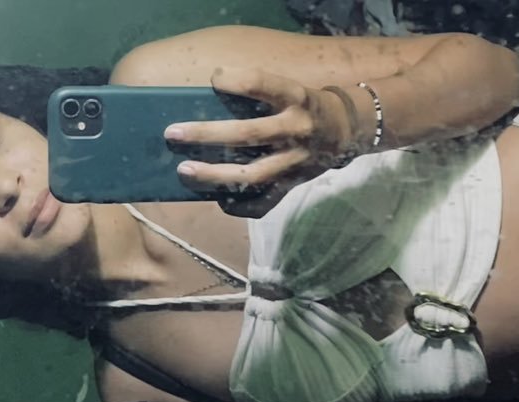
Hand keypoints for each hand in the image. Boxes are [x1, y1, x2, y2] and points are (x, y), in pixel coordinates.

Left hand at [165, 67, 357, 217]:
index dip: (237, 80)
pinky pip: (264, 203)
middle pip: (247, 134)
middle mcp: (296, 128)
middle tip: (173, 133)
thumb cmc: (302, 104)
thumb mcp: (288, 88)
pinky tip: (216, 199)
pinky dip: (238, 205)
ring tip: (184, 170)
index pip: (262, 84)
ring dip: (213, 174)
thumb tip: (205, 98)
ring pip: (251, 174)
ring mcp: (295, 161)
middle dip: (206, 134)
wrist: (346, 130)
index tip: (215, 78)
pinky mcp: (293, 185)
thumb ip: (257, 93)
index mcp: (295, 97)